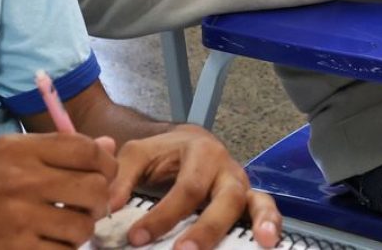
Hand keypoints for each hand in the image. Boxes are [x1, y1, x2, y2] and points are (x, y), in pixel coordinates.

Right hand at [0, 132, 115, 247]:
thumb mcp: (4, 153)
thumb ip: (55, 148)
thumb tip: (108, 146)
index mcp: (19, 150)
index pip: (85, 149)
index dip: (106, 162)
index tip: (105, 173)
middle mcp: (22, 180)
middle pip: (92, 188)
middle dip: (100, 199)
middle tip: (90, 205)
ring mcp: (19, 219)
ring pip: (82, 227)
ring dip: (82, 229)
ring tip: (67, 226)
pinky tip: (50, 243)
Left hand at [108, 124, 280, 248]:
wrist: (187, 141)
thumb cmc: (163, 152)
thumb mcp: (138, 154)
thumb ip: (121, 177)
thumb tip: (109, 206)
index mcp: (200, 151)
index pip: (184, 189)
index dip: (163, 216)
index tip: (136, 238)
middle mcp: (226, 167)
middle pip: (223, 198)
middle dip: (206, 228)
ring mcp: (241, 184)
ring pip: (255, 201)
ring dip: (260, 222)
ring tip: (264, 242)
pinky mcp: (249, 199)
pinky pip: (265, 208)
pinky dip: (272, 222)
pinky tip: (272, 242)